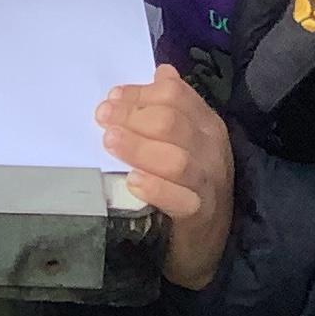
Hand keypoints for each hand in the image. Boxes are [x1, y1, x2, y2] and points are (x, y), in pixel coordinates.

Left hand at [97, 68, 235, 289]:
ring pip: (175, 159)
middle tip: (102, 120)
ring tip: (110, 143)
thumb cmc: (188, 184)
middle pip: (170, 122)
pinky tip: (132, 181)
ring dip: (138, 148)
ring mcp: (209, 183)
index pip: (174, 94)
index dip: (138, 93)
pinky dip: (155, 188)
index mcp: (206, 124)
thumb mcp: (184, 141)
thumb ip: (170, 107)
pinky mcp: (201, 215)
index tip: (111, 99)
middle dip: (131, 117)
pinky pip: (180, 199)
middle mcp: (212, 150)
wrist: (209, 243)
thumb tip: (160, 71)